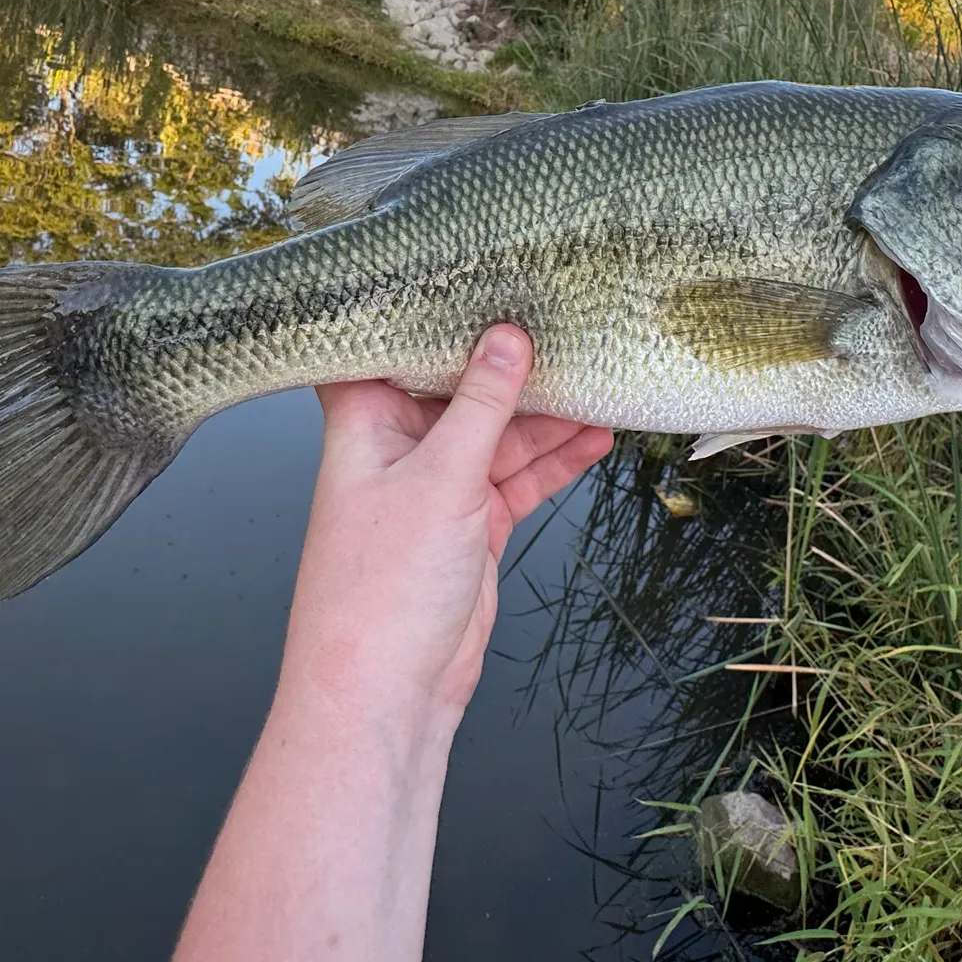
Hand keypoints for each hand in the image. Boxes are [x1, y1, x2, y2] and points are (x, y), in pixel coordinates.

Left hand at [280, 325, 613, 723]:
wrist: (388, 692)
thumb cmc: (382, 586)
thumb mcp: (439, 480)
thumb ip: (480, 406)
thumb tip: (506, 337)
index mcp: (363, 423)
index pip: (383, 347)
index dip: (417, 309)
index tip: (466, 270)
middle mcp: (397, 448)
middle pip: (456, 387)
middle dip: (507, 361)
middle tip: (562, 319)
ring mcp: (436, 487)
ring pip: (497, 433)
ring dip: (545, 413)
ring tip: (598, 375)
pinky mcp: (471, 524)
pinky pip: (517, 477)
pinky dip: (554, 460)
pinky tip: (596, 434)